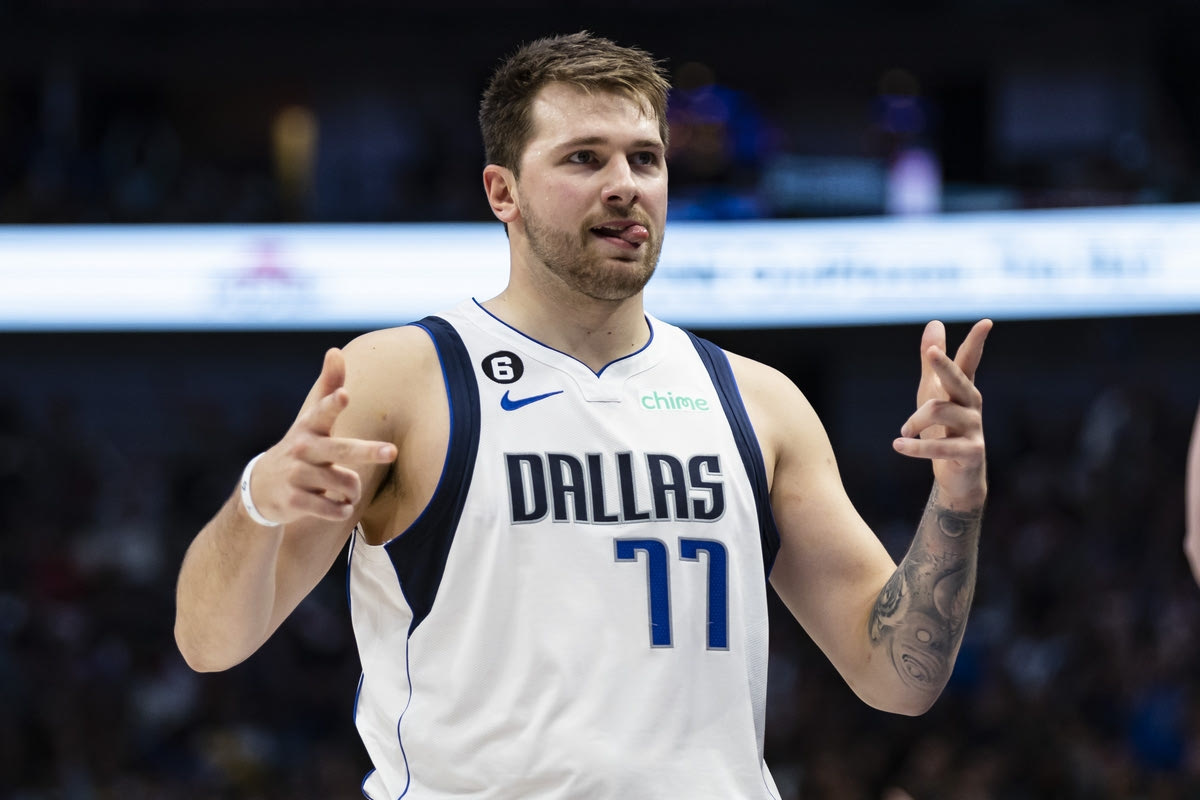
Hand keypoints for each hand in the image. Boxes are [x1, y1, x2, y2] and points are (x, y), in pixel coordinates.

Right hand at [249, 348, 396, 524]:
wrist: (260, 489)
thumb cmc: (300, 447)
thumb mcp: (310, 419)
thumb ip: (327, 387)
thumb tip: (335, 351)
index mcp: (309, 427)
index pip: (322, 412)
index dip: (333, 404)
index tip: (344, 395)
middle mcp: (302, 449)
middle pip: (341, 450)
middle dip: (367, 450)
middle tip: (392, 451)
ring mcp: (296, 475)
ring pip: (344, 483)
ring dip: (353, 492)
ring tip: (347, 493)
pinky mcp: (293, 500)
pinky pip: (331, 508)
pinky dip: (341, 510)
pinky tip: (339, 507)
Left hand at [893, 319, 991, 505]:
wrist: (959, 476)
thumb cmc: (945, 429)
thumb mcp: (933, 392)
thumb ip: (932, 362)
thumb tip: (935, 323)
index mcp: (963, 390)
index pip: (970, 361)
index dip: (976, 342)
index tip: (986, 322)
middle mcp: (972, 406)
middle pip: (958, 380)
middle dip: (944, 366)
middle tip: (932, 353)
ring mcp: (974, 429)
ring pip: (939, 411)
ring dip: (914, 421)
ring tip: (903, 432)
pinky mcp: (971, 453)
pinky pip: (940, 446)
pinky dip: (916, 447)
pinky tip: (898, 445)